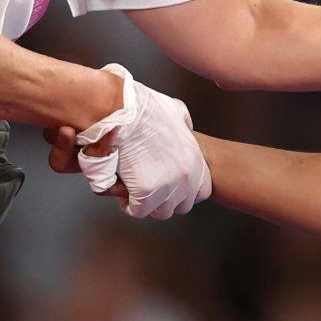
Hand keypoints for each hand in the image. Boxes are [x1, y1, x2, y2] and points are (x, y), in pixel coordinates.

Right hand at [60, 65, 209, 217]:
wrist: (118, 111)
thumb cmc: (140, 108)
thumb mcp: (174, 110)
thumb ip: (184, 124)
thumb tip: (185, 130)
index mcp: (195, 159)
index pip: (201, 192)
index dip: (185, 190)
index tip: (170, 183)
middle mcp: (186, 177)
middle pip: (181, 205)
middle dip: (166, 199)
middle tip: (150, 186)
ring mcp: (167, 187)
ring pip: (161, 211)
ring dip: (148, 203)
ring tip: (136, 188)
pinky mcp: (145, 193)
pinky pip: (138, 210)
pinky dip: (129, 203)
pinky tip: (123, 189)